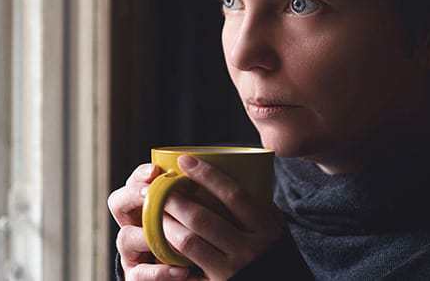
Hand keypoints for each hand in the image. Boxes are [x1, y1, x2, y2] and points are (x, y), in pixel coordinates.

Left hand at [108, 157, 283, 280]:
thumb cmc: (274, 252)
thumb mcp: (274, 226)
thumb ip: (256, 203)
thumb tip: (232, 168)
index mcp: (264, 228)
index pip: (233, 195)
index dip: (206, 175)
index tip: (185, 160)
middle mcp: (248, 250)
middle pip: (201, 218)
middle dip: (174, 200)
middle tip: (159, 187)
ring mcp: (231, 272)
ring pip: (188, 242)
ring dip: (166, 224)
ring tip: (154, 212)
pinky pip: (185, 271)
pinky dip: (170, 256)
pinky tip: (159, 243)